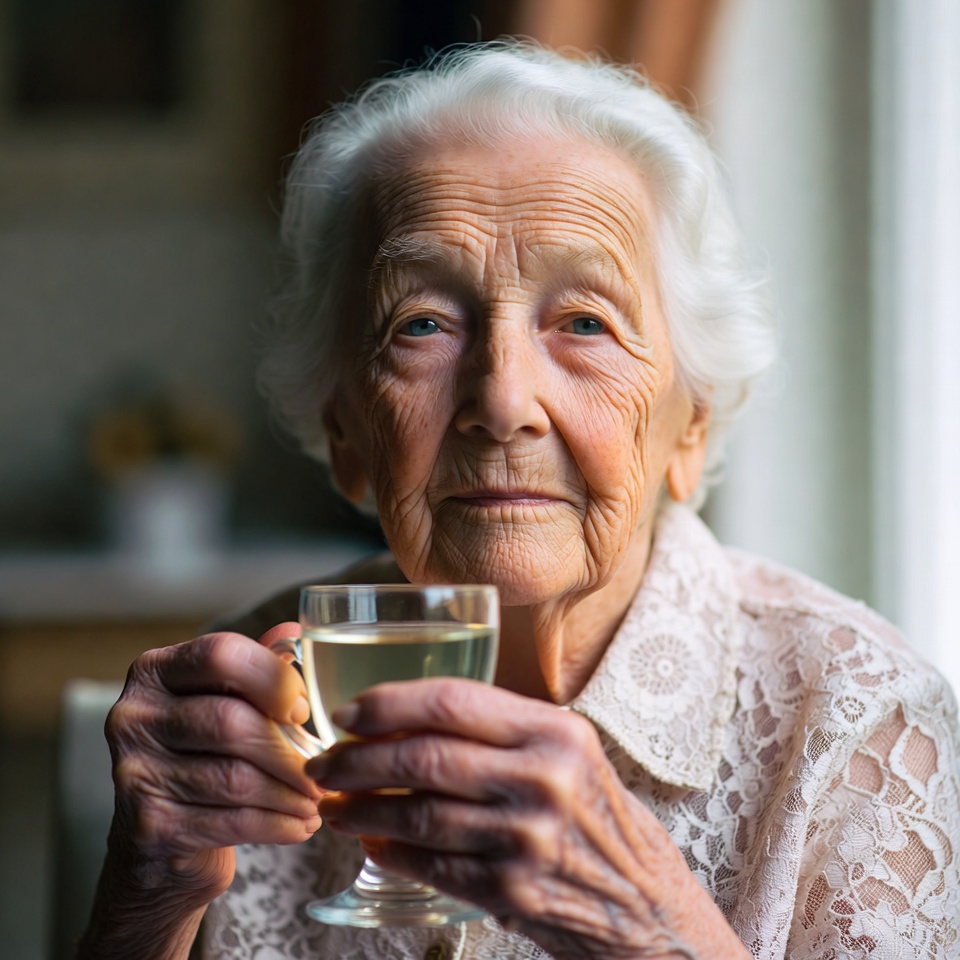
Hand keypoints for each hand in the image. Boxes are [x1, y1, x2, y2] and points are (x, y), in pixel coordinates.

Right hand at [101, 623, 320, 904]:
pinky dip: (278, 824)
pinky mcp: (149, 826)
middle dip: (288, 749)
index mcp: (155, 671)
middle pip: (231, 721)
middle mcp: (133, 716)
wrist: (159, 846)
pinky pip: (232, 821)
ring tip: (316, 798)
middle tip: (324, 767)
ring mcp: (134, 773)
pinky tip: (299, 824)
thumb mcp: (224, 701)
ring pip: (236, 777)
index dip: (272, 678)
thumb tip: (294, 633)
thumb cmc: (202, 758)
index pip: (221, 655)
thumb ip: (255, 667)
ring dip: (290, 792)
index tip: (302, 710)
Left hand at [309, 679, 747, 959]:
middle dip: (359, 758)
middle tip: (325, 764)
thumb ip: (504, 730)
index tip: (350, 713)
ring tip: (334, 806)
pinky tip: (371, 843)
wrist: (648, 907)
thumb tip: (411, 717)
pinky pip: (431, 864)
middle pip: (424, 755)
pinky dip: (390, 852)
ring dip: (363, 809)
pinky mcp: (512, 891)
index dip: (388, 704)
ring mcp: (527, 837)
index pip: (452, 700)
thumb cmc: (600, 818)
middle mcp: (544, 777)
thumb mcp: (571, 753)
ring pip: (417, 812)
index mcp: (555, 731)